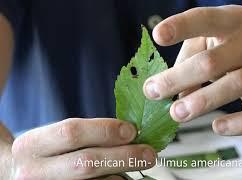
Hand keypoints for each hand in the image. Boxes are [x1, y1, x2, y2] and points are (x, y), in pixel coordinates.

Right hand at [10, 118, 155, 178]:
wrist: (15, 175)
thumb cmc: (45, 153)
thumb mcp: (53, 139)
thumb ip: (84, 135)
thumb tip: (129, 134)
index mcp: (32, 145)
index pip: (72, 133)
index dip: (105, 130)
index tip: (131, 130)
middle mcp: (34, 172)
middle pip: (86, 163)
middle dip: (123, 157)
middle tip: (148, 153)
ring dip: (121, 174)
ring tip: (138, 165)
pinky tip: (120, 177)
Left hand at [144, 5, 241, 134]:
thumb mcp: (218, 40)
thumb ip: (190, 59)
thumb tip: (173, 93)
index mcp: (234, 23)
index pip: (205, 19)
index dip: (181, 26)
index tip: (158, 36)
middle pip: (211, 61)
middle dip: (178, 78)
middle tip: (153, 92)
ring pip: (233, 85)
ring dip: (201, 102)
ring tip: (176, 113)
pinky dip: (235, 124)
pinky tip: (216, 127)